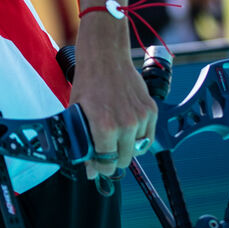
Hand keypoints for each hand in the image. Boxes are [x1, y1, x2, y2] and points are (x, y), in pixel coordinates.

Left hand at [69, 17, 157, 179]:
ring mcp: (141, 118)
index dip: (100, 168)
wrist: (105, 58)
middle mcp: (126, 125)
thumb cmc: (88, 84)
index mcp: (105, 127)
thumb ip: (83, 142)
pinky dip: (139, 137)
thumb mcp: (77, 113)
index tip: (97, 166)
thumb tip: (90, 169)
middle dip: (112, 159)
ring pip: (137, 150)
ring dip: (126, 147)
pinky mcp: (151, 111)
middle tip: (104, 150)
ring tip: (114, 132)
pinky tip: (126, 126)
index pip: (107, 164)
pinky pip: (148, 137)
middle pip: (123, 161)